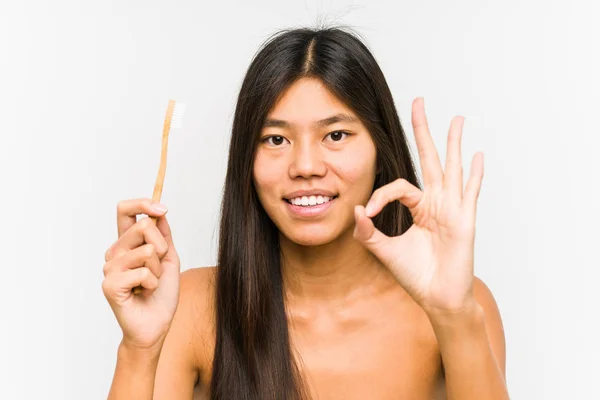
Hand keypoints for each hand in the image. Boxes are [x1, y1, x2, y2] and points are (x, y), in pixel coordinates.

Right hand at [102, 198, 180, 349]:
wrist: (156, 325)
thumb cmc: (161, 295)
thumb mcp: (169, 259)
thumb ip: (163, 236)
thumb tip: (160, 212)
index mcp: (127, 244)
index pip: (125, 211)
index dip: (143, 203)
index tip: (162, 208)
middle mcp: (115, 252)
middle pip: (142, 226)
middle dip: (162, 246)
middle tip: (158, 268)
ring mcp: (110, 268)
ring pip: (147, 251)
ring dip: (158, 270)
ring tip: (150, 285)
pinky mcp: (110, 284)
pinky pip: (143, 272)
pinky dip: (152, 284)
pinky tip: (143, 294)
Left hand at [353, 97, 483, 314]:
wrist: (436, 298)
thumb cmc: (415, 275)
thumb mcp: (385, 251)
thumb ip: (368, 232)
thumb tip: (354, 210)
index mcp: (419, 207)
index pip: (398, 186)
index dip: (379, 197)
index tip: (366, 214)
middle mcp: (437, 202)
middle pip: (429, 159)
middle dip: (423, 130)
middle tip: (418, 102)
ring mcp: (453, 209)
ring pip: (452, 168)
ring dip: (453, 143)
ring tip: (456, 118)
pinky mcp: (464, 220)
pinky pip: (470, 193)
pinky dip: (474, 175)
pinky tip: (475, 155)